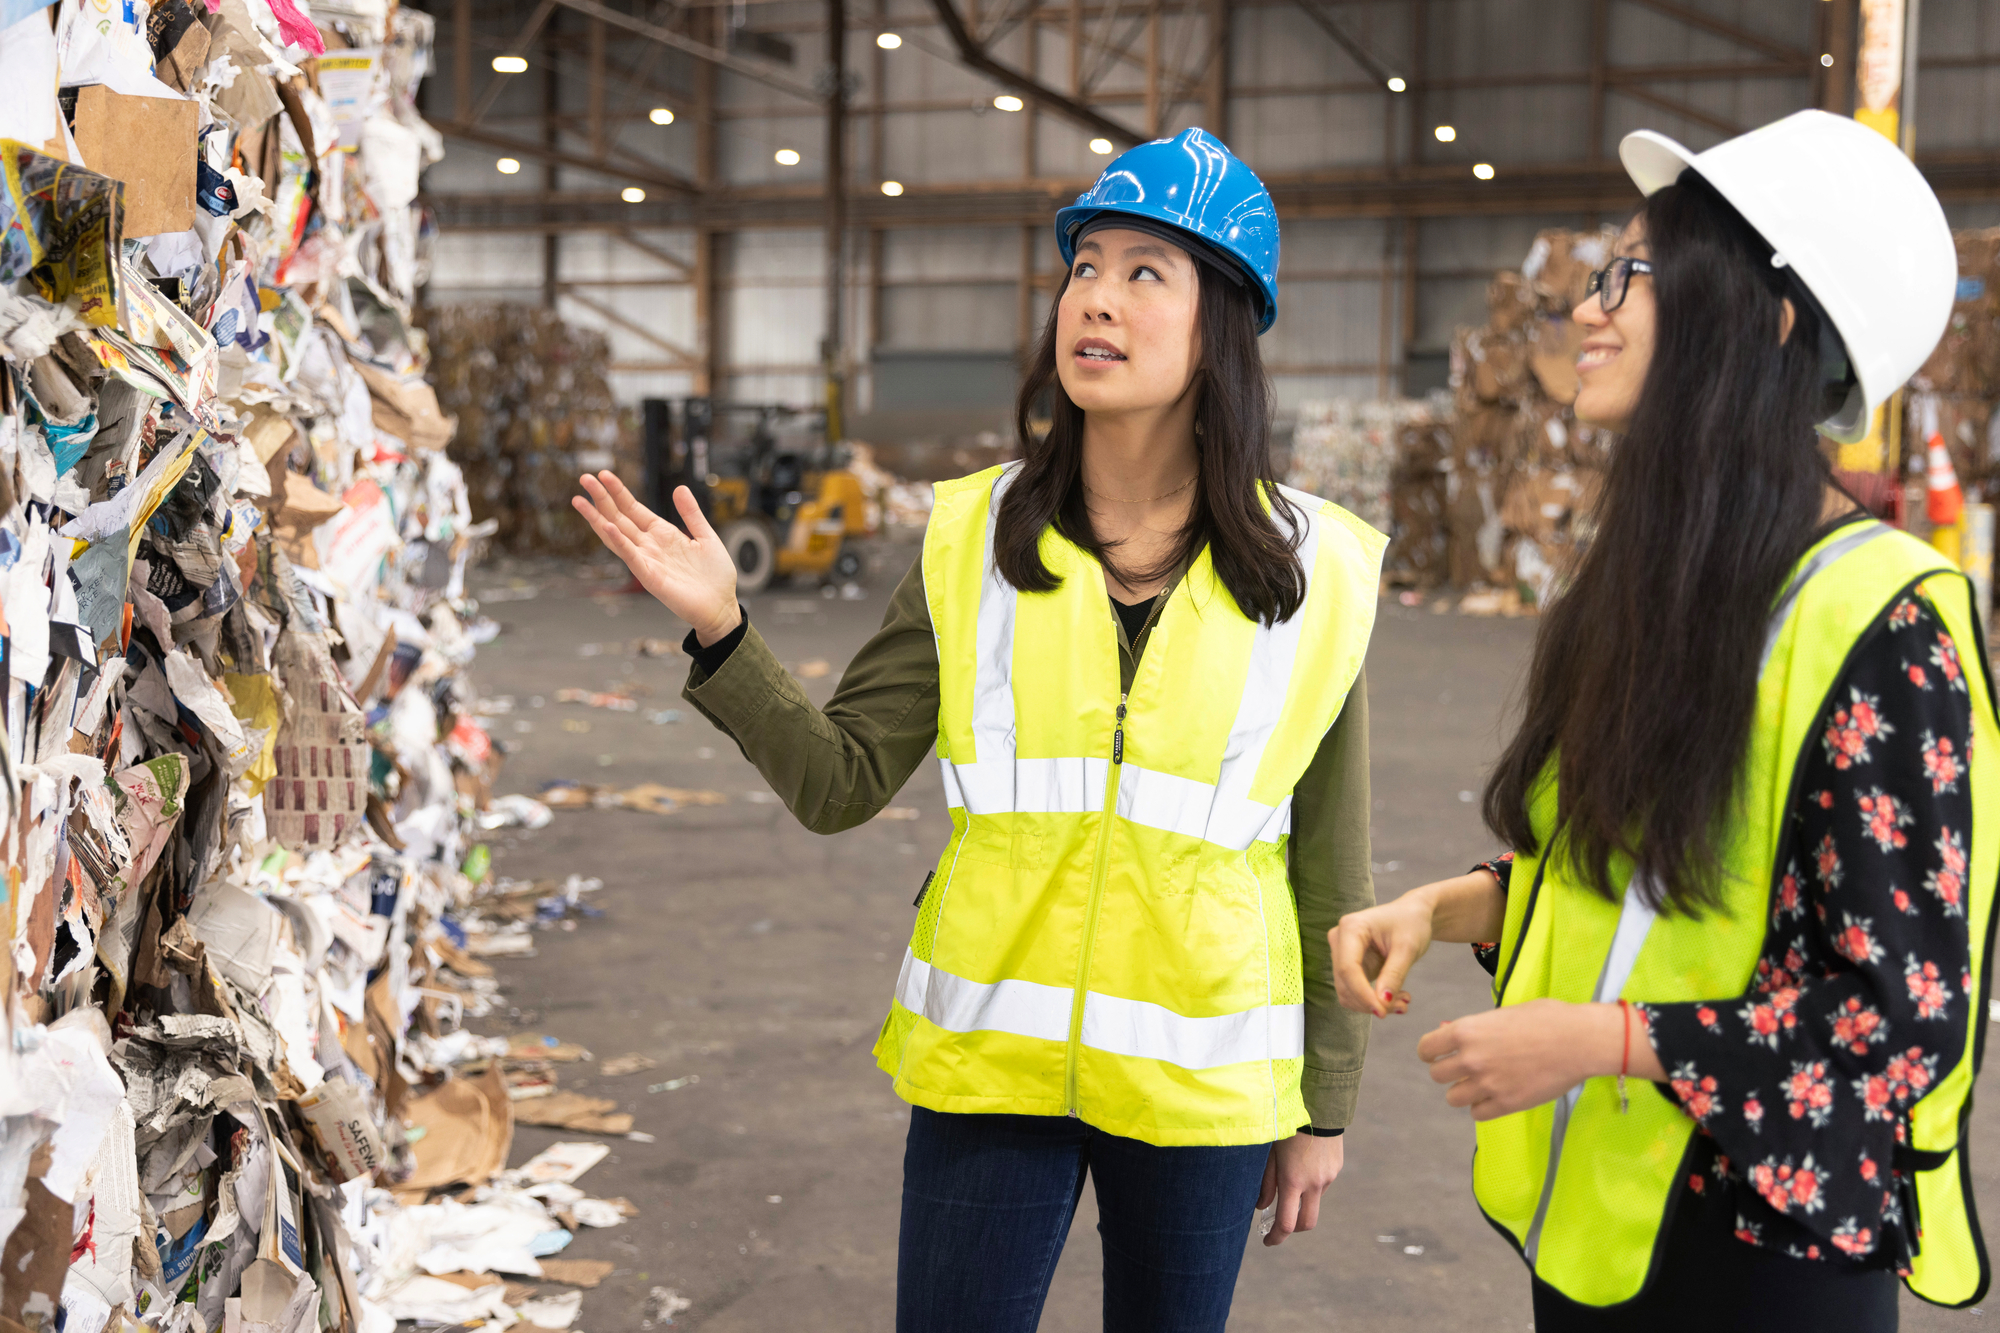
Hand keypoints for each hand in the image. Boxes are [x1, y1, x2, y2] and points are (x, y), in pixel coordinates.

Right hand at [571, 474, 740, 644]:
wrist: (722, 606)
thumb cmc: (715, 576)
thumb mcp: (706, 536)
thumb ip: (691, 513)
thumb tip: (679, 488)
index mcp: (662, 534)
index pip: (634, 509)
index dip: (619, 492)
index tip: (604, 475)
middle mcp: (650, 546)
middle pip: (619, 518)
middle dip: (602, 498)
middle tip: (584, 478)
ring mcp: (647, 561)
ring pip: (616, 535)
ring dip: (598, 518)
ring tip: (580, 500)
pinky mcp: (650, 577)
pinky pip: (631, 557)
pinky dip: (619, 542)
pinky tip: (606, 527)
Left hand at [1256, 1133, 1343, 1245]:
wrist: (1319, 1106)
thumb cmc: (1287, 1127)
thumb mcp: (1270, 1153)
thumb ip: (1266, 1182)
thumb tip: (1261, 1206)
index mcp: (1293, 1181)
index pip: (1287, 1224)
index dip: (1276, 1237)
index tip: (1267, 1241)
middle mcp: (1314, 1184)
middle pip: (1307, 1223)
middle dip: (1293, 1230)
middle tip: (1279, 1225)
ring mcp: (1328, 1177)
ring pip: (1314, 1201)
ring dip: (1302, 1200)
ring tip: (1290, 1177)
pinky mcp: (1336, 1168)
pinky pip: (1322, 1184)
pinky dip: (1311, 1184)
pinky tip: (1304, 1163)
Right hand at [1328, 893, 1432, 1016]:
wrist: (1413, 915)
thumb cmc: (1411, 923)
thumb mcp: (1408, 948)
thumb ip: (1394, 975)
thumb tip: (1381, 1004)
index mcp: (1351, 928)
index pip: (1348, 969)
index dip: (1362, 994)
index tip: (1382, 1012)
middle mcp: (1339, 940)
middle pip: (1345, 983)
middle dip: (1370, 1001)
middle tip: (1402, 1006)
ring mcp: (1342, 953)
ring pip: (1347, 992)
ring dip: (1372, 1003)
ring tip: (1403, 1002)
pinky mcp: (1349, 966)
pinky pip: (1355, 991)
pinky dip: (1373, 1000)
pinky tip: (1395, 997)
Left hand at [1416, 999, 1646, 1120]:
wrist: (1580, 1040)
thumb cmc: (1547, 1019)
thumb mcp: (1504, 1014)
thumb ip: (1476, 1027)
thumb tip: (1453, 1033)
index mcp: (1467, 1030)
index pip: (1427, 1048)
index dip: (1430, 1052)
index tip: (1436, 1055)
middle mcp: (1471, 1058)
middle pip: (1437, 1075)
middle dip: (1448, 1072)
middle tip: (1462, 1070)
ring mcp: (1488, 1084)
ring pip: (1453, 1097)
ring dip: (1463, 1091)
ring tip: (1480, 1084)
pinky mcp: (1507, 1104)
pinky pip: (1477, 1114)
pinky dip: (1482, 1107)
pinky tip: (1494, 1097)